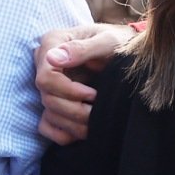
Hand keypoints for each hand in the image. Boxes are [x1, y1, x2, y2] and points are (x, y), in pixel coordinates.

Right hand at [35, 23, 134, 143]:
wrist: (128, 53)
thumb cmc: (119, 41)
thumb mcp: (107, 41)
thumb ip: (82, 48)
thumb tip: (52, 58)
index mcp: (52, 44)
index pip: (46, 77)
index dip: (68, 91)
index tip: (93, 94)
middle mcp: (45, 64)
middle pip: (47, 98)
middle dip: (75, 110)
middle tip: (98, 111)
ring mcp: (49, 85)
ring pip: (49, 113)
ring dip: (73, 124)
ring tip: (96, 122)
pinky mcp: (56, 100)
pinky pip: (47, 126)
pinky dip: (64, 133)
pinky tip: (82, 131)